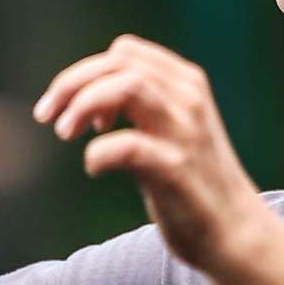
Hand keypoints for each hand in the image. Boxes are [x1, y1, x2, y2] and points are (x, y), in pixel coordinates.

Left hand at [31, 33, 275, 275]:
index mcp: (186, 83)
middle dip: (72, 83)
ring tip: (65, 132)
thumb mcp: (172, 127)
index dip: (89, 72)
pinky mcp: (176, 170)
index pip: (125, 51)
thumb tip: (83, 94)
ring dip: (84, 104)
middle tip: (47, 115)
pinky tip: (94, 167)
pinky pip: (127, 146)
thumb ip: (141, 103)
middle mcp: (188, 99)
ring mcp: (184, 132)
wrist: (236, 233)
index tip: (75, 107)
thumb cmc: (193, 180)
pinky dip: (98, 153)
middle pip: (119, 63)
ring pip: (127, 86)